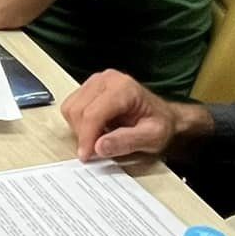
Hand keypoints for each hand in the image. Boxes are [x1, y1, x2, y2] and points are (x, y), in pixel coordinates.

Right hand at [61, 69, 200, 161]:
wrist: (164, 115)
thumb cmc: (160, 124)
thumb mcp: (152, 138)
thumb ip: (126, 142)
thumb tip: (99, 146)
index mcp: (124, 88)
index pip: (93, 113)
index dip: (86, 137)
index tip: (86, 156)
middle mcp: (107, 79)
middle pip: (78, 110)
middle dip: (83, 135)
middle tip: (96, 150)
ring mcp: (96, 81)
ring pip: (71, 108)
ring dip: (79, 129)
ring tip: (99, 137)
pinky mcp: (89, 87)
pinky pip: (71, 106)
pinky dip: (78, 123)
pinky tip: (96, 128)